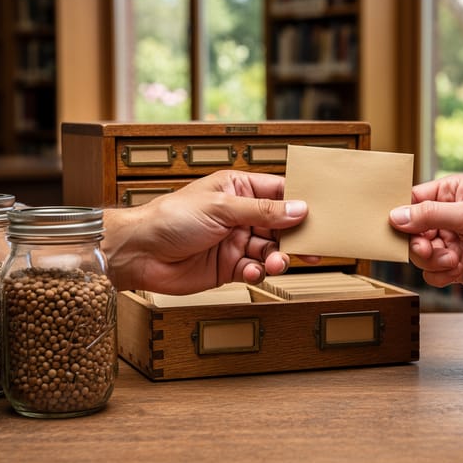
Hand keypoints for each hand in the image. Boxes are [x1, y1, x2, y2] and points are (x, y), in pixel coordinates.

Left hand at [102, 170, 308, 293]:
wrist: (140, 253)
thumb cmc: (170, 218)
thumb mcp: (221, 208)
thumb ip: (263, 211)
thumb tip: (298, 208)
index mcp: (237, 189)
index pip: (278, 191)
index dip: (300, 201)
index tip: (321, 211)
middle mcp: (239, 215)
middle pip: (280, 224)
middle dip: (295, 236)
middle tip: (312, 247)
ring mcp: (235, 241)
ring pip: (270, 250)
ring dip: (277, 258)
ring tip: (276, 263)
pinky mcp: (228, 266)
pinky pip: (254, 270)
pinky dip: (258, 273)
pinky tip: (252, 272)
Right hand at [389, 174, 462, 294]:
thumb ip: (429, 215)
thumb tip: (395, 215)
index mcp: (450, 193)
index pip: (412, 200)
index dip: (400, 214)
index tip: (393, 227)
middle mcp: (447, 217)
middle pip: (411, 231)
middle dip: (418, 243)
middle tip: (429, 248)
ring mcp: (451, 242)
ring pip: (419, 254)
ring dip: (431, 260)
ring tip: (453, 259)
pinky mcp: (457, 266)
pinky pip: (432, 273)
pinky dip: (440, 274)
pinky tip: (457, 270)